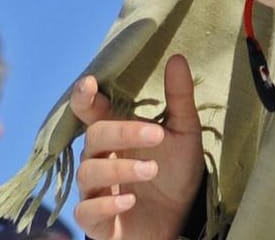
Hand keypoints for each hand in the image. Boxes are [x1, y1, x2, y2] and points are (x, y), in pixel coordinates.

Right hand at [71, 54, 202, 239]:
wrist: (179, 219)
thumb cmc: (175, 172)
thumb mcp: (184, 133)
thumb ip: (179, 98)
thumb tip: (177, 57)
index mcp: (117, 134)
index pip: (92, 112)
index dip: (85, 98)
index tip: (90, 83)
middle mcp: (100, 159)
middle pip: (95, 137)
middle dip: (123, 133)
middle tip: (157, 135)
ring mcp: (95, 190)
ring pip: (89, 173)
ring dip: (121, 169)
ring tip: (153, 169)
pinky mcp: (96, 221)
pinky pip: (87, 212)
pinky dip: (106, 205)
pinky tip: (128, 200)